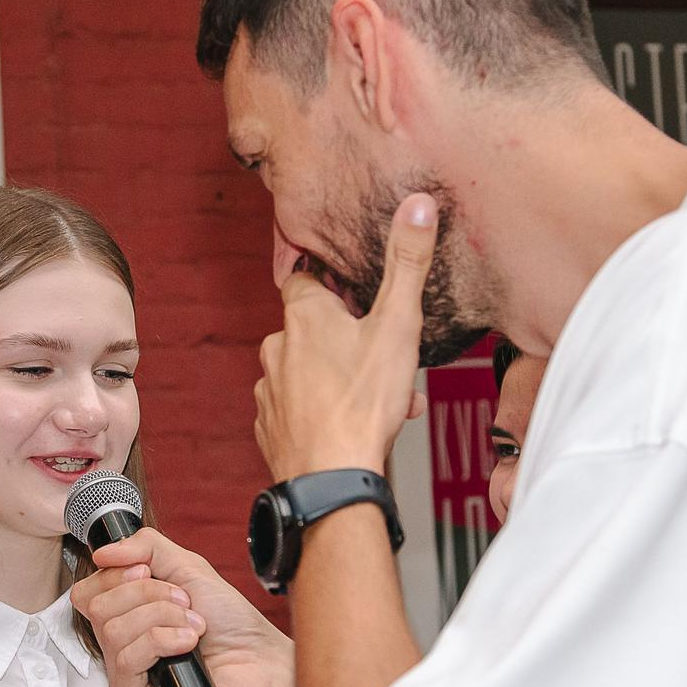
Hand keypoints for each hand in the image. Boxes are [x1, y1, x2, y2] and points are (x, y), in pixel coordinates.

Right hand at [71, 528, 300, 686]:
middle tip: (184, 602)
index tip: (148, 571)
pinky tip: (188, 644)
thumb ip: (145, 547)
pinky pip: (126, 660)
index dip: (116, 576)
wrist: (261, 663)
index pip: (88, 592)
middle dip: (148, 595)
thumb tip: (102, 552)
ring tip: (194, 626)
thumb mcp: (187, 568)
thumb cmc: (231, 625)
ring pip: (113, 631)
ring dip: (162, 618)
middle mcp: (120, 649)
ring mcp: (125, 680)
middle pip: (98, 608)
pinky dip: (161, 641)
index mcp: (126, 619)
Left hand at [254, 194, 438, 481]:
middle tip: (387, 361)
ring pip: (308, 372)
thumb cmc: (362, 404)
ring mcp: (269, 389)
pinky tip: (352, 427)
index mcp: (303, 316)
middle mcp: (277, 347)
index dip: (334, 284)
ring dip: (340, 379)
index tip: (357, 294)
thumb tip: (417, 205)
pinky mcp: (270, 427)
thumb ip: (407, 263)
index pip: (308, 278)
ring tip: (382, 401)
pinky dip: (322, 413)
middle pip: (313, 329)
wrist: (331, 480)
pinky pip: (297, 410)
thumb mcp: (398, 325)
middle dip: (349, 340)